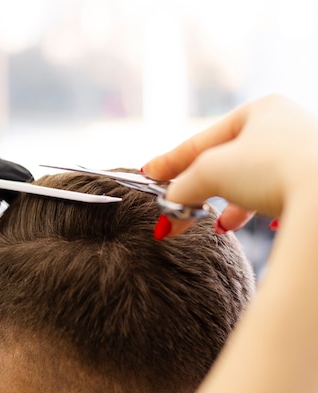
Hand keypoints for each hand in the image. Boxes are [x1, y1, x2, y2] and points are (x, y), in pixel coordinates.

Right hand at [142, 94, 317, 236]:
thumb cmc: (271, 170)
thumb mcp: (211, 172)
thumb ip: (183, 187)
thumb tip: (168, 209)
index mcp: (261, 109)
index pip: (204, 139)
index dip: (172, 160)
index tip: (149, 174)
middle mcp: (287, 125)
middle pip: (229, 161)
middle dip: (204, 189)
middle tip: (182, 208)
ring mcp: (307, 153)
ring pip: (255, 181)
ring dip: (233, 205)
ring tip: (223, 225)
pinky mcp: (317, 182)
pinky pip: (281, 196)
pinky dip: (263, 210)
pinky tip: (262, 224)